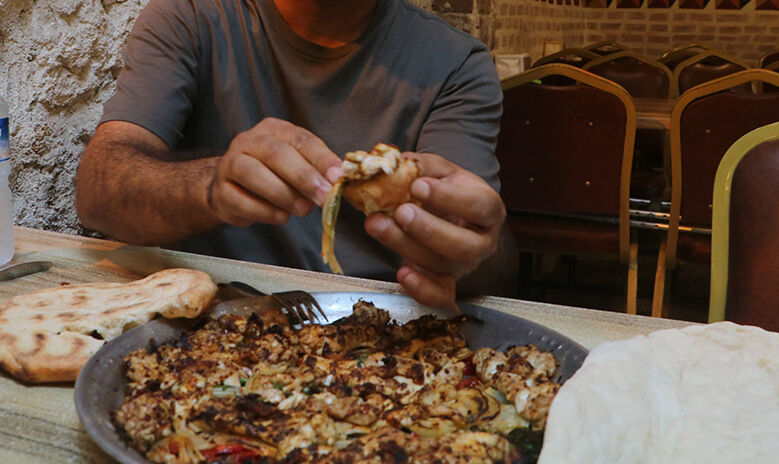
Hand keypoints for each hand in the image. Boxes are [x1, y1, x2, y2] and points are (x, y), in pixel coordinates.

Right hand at [207, 118, 342, 226]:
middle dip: (303, 177)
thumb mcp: (297, 166)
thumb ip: (316, 171)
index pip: (301, 139)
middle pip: (276, 153)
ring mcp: (230, 164)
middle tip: (323, 197)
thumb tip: (337, 182)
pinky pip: (241, 200)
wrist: (232, 190)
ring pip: (253, 173)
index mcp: (274, 130)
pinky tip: (281, 217)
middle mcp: (249, 141)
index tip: (337, 177)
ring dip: (283, 194)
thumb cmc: (273, 175)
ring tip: (302, 210)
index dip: (321, 158)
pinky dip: (265, 211)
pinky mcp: (220, 191)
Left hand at [364, 153, 505, 308]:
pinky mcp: (447, 283)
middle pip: (464, 245)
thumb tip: (398, 162)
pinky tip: (402, 273)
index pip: (478, 205)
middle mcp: (482, 241)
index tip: (419, 185)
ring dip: (407, 246)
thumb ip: (422, 165)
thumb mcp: (439, 170)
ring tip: (377, 225)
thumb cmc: (445, 189)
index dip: (450, 198)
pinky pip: (440, 295)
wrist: (446, 212)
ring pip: (443, 265)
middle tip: (401, 211)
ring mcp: (465, 265)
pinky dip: (421, 290)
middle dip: (429, 229)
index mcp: (488, 208)